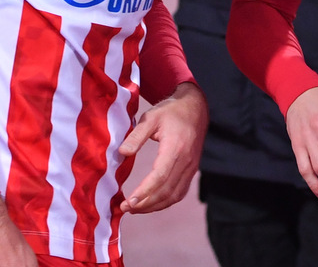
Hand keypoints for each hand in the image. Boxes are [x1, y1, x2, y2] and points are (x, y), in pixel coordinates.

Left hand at [118, 81, 206, 212]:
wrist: (195, 108)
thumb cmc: (171, 111)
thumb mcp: (151, 117)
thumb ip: (137, 135)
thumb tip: (122, 153)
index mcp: (176, 147)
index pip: (160, 176)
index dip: (144, 192)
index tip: (128, 202)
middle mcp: (186, 161)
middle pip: (166, 191)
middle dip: (145, 204)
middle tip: (125, 208)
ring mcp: (191, 167)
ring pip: (174, 195)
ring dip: (154, 206)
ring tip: (135, 209)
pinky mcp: (192, 170)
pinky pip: (180, 192)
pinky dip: (165, 202)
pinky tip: (151, 204)